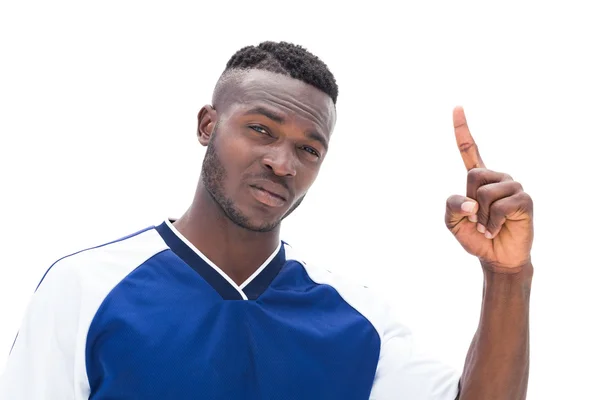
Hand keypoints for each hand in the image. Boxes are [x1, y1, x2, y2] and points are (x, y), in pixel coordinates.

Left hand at [445, 107, 533, 271]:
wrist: (497, 257)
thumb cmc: (476, 236)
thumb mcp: (452, 222)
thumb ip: (451, 206)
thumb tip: (471, 202)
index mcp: (478, 179)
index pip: (469, 149)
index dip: (462, 129)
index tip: (457, 106)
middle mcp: (497, 177)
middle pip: (473, 176)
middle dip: (469, 202)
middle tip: (476, 219)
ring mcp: (512, 186)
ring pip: (484, 193)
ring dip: (480, 217)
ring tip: (487, 225)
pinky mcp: (524, 199)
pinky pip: (498, 207)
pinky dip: (491, 223)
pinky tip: (496, 229)